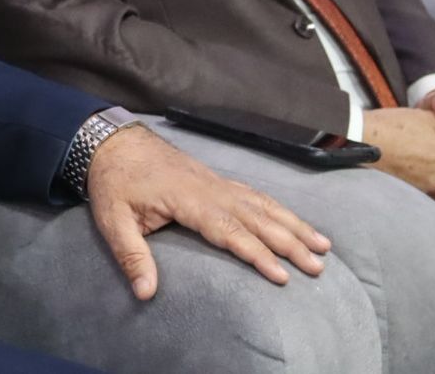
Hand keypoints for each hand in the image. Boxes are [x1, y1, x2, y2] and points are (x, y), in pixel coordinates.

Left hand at [85, 125, 329, 300]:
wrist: (112, 141)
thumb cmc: (113, 181)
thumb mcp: (113, 220)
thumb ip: (131, 256)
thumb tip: (145, 293)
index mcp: (187, 199)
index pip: (229, 230)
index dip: (257, 253)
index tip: (282, 275)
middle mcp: (209, 189)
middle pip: (256, 218)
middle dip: (289, 243)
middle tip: (318, 267)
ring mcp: (215, 182)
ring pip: (262, 204)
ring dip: (293, 224)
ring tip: (323, 246)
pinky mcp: (215, 180)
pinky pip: (254, 194)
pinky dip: (278, 208)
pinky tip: (293, 222)